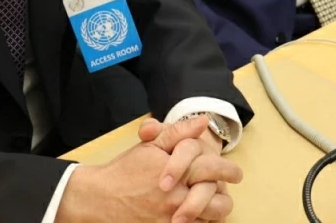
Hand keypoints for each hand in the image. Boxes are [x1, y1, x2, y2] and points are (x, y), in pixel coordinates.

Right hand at [57, 118, 239, 222]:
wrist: (98, 199)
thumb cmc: (124, 171)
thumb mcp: (149, 145)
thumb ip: (178, 132)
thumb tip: (203, 122)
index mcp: (178, 174)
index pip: (214, 170)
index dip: (229, 171)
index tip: (236, 173)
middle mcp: (178, 199)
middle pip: (218, 203)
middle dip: (226, 197)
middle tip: (226, 193)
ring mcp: (172, 220)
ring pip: (208, 221)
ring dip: (214, 213)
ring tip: (214, 205)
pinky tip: (197, 217)